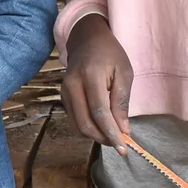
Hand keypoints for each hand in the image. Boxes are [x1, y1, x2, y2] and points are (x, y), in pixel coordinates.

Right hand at [61, 15, 132, 146]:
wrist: (87, 39)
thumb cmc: (110, 53)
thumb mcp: (124, 72)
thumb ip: (121, 101)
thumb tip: (123, 130)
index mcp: (90, 76)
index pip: (99, 112)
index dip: (111, 132)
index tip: (123, 148)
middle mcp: (72, 85)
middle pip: (85, 123)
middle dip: (103, 138)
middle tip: (119, 144)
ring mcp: (65, 92)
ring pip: (77, 125)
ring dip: (96, 136)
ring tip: (113, 136)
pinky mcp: (63, 97)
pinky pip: (74, 120)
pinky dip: (88, 129)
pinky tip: (102, 128)